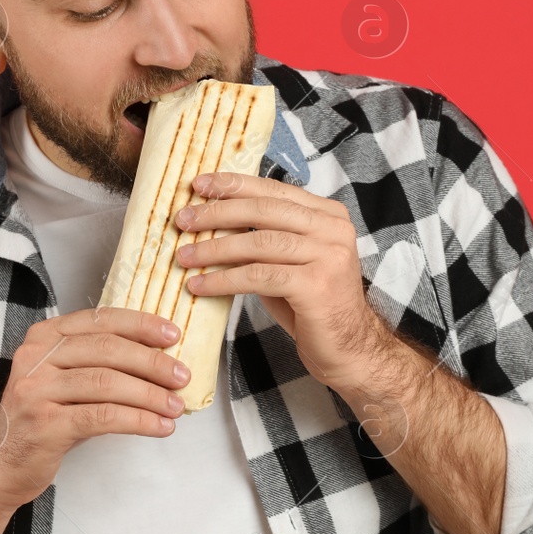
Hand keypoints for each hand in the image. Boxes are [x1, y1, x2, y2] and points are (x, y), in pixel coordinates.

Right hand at [0, 306, 189, 510]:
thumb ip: (98, 362)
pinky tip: (159, 427)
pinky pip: (103, 416)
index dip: (140, 325)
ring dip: (150, 395)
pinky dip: (138, 420)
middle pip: (107, 350)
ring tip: (175, 406)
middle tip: (182, 376)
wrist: (0, 465)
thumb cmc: (42, 420)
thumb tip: (159, 359)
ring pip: (108, 383)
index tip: (172, 334)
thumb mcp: (64, 379)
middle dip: (152, 362)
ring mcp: (37, 389)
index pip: (99, 319)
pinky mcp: (45, 424)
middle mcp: (36, 357)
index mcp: (44, 337)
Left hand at [174, 171, 391, 389]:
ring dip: (213, 250)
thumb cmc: (313, 306)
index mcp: (328, 214)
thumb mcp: (289, 262)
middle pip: (263, 211)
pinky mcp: (316, 285)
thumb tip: (212, 219)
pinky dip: (223, 280)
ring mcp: (328, 255)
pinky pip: (258, 276)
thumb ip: (264, 237)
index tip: (199, 185)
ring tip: (184, 257)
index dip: (233, 185)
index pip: (273, 191)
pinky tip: (200, 286)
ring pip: (257, 242)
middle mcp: (332, 229)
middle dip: (216, 213)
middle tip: (183, 220)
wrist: (349, 349)